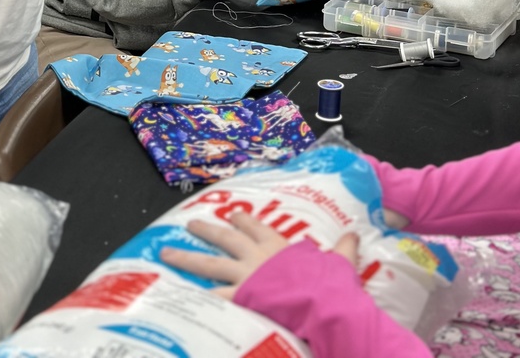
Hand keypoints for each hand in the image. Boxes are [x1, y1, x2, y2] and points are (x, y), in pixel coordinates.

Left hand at [161, 213, 358, 299]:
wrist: (320, 306)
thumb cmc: (329, 285)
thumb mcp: (340, 263)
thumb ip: (343, 249)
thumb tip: (354, 234)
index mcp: (277, 246)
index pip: (255, 226)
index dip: (242, 220)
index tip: (232, 213)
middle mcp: (256, 257)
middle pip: (225, 238)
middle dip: (205, 230)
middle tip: (189, 224)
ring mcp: (244, 277)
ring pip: (208, 264)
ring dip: (186, 258)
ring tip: (165, 254)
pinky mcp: (238, 299)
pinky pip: (212, 299)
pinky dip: (196, 299)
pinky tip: (179, 298)